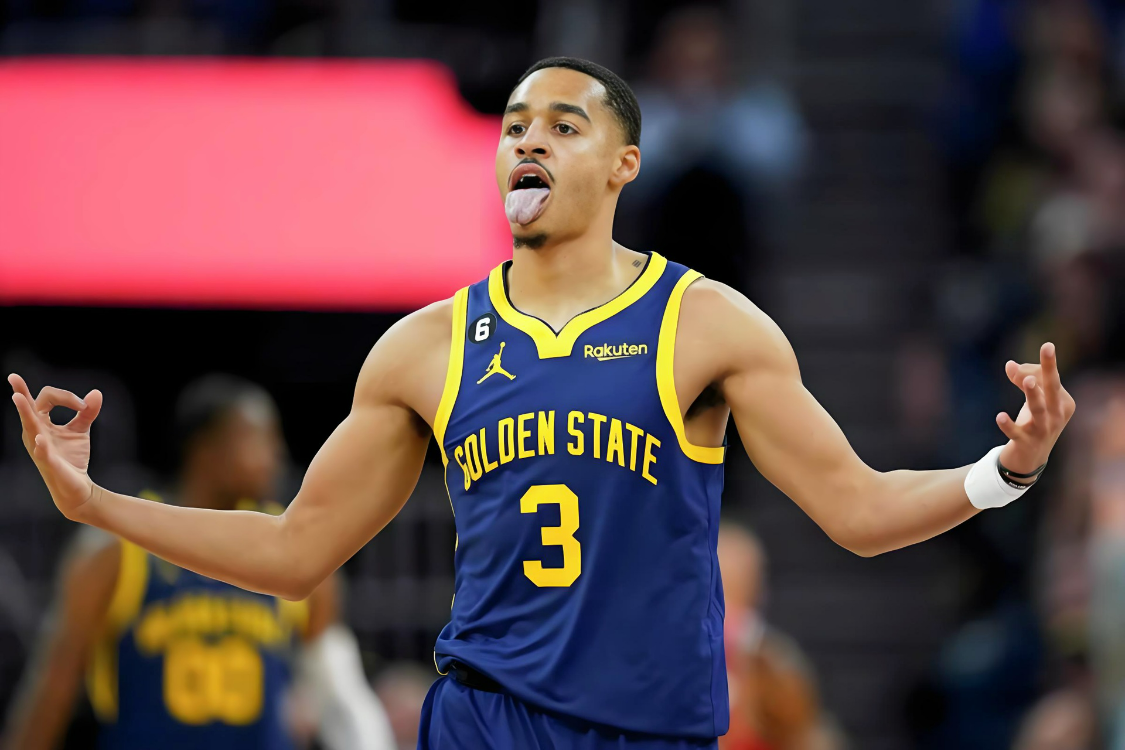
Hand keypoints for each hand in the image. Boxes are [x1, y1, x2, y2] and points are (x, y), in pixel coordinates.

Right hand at [8, 374, 103, 520]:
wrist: (77, 485)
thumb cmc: (72, 457)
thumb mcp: (80, 430)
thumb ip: (87, 412)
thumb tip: (96, 393)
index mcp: (41, 423)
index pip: (44, 399)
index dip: (65, 396)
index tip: (83, 405)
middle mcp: (35, 433)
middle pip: (31, 408)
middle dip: (23, 393)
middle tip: (13, 377)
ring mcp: (39, 447)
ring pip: (30, 426)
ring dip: (25, 412)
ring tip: (17, 398)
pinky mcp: (49, 462)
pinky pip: (42, 453)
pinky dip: (41, 445)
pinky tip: (40, 439)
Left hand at [996, 342, 1076, 479]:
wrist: (1031, 459)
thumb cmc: (1035, 422)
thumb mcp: (1032, 400)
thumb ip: (1022, 379)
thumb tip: (1009, 364)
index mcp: (1063, 402)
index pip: (1049, 378)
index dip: (1031, 369)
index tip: (1016, 369)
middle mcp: (1058, 415)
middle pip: (1052, 388)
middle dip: (1050, 367)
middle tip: (1048, 347)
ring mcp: (1044, 429)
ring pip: (1039, 409)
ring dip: (1033, 394)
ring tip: (1026, 380)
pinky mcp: (1027, 442)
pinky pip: (1017, 432)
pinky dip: (1008, 425)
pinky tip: (1000, 416)